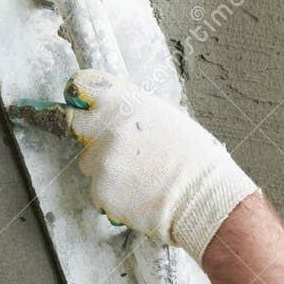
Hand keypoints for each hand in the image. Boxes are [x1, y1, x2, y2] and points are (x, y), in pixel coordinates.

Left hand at [64, 69, 257, 259]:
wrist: (204, 197)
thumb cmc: (194, 159)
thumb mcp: (166, 118)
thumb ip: (132, 111)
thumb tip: (112, 111)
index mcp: (125, 103)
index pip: (83, 86)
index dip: (82, 97)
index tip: (82, 105)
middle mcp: (108, 127)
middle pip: (78, 126)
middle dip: (91, 136)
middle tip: (116, 151)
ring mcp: (101, 159)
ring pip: (89, 163)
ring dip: (105, 170)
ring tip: (137, 178)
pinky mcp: (100, 190)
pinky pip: (97, 191)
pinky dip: (112, 196)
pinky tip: (137, 195)